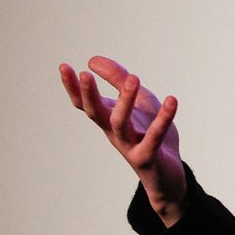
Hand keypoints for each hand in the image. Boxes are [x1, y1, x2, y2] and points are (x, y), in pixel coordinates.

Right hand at [60, 56, 186, 225]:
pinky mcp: (148, 157)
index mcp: (109, 119)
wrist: (167, 174)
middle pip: (96, 114)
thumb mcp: (137, 100)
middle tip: (85, 75)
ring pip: (120, 124)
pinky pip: (154, 137)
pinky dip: (163, 119)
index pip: (84, 104)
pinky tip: (171, 100)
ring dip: (125, 101)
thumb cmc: (149, 133)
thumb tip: (92, 60)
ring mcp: (129, 146)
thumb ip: (118, 79)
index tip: (63, 66)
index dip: (72, 88)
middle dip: (89, 95)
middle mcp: (114, 133)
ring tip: (134, 78)